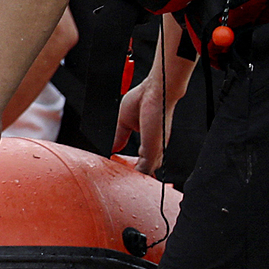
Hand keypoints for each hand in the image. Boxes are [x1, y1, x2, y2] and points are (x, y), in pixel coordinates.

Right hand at [116, 55, 170, 172]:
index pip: (143, 161)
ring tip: (117, 176)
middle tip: (117, 175)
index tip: (118, 166)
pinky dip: (134, 175)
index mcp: (151, 142)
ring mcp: (156, 150)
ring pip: (146, 172)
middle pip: (145, 170)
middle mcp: (156, 148)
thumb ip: (120, 136)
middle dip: (131, 175)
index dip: (131, 166)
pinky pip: (144, 170)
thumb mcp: (124, 121)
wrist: (156, 91)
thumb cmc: (144, 99)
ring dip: (132, 176)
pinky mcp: (153, 149)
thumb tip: (113, 148)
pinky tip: (123, 175)